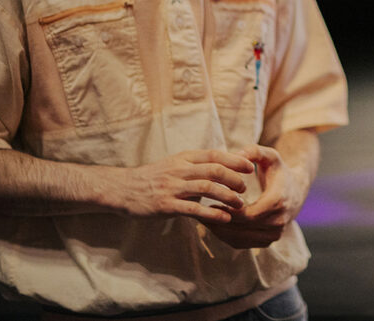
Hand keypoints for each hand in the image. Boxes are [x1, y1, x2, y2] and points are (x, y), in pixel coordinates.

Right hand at [105, 149, 254, 224]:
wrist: (123, 189)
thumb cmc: (153, 178)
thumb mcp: (174, 164)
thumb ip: (196, 166)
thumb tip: (223, 166)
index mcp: (183, 158)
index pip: (214, 155)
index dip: (234, 160)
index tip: (250, 167)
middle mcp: (180, 170)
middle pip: (214, 170)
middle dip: (234, 179)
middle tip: (246, 188)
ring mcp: (173, 187)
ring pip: (207, 188)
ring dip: (227, 196)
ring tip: (240, 204)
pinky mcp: (166, 205)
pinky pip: (193, 209)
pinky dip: (212, 214)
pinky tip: (224, 219)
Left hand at [206, 143, 308, 248]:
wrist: (295, 190)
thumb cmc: (279, 171)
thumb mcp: (270, 156)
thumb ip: (255, 151)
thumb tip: (237, 153)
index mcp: (278, 201)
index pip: (248, 214)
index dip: (228, 211)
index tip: (212, 202)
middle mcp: (278, 222)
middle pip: (242, 228)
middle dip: (220, 221)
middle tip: (201, 212)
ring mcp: (274, 234)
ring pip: (241, 239)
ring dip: (220, 231)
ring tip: (204, 218)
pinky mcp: (268, 241)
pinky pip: (243, 244)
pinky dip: (226, 237)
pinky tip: (214, 225)